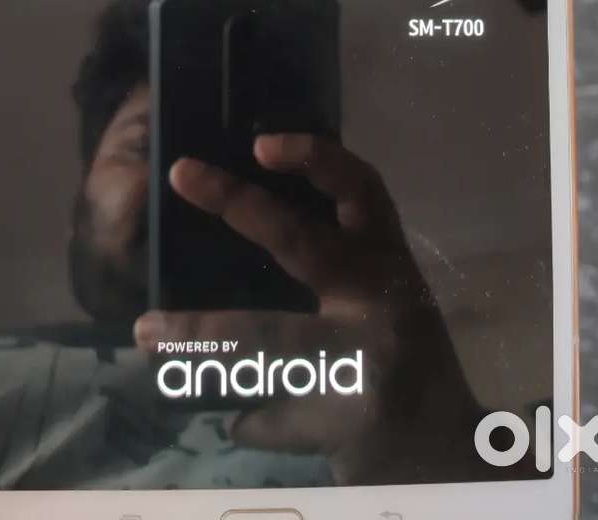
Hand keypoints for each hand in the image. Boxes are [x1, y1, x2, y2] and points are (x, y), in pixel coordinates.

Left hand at [135, 133, 479, 483]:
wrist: (449, 452)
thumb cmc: (401, 359)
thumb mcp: (384, 297)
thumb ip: (334, 267)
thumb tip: (240, 227)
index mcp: (388, 260)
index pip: (361, 189)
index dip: (315, 158)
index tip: (260, 144)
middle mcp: (381, 298)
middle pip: (300, 241)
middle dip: (236, 203)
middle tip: (181, 174)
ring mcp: (366, 361)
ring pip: (262, 336)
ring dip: (196, 336)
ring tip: (148, 331)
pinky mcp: (346, 423)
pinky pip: (264, 410)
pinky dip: (244, 415)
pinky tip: (237, 417)